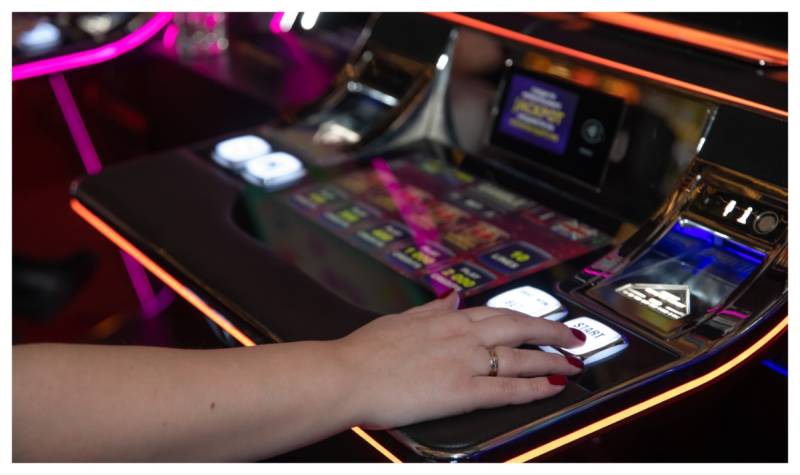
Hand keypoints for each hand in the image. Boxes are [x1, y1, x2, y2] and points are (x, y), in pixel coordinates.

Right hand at [333, 292, 585, 429]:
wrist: (347, 374)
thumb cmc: (365, 351)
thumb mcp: (400, 319)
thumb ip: (431, 309)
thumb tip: (452, 297)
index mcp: (446, 318)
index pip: (497, 314)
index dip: (526, 318)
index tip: (543, 321)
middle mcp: (461, 335)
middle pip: (519, 329)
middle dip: (552, 333)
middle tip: (575, 339)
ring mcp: (464, 362)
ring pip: (520, 357)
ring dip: (552, 360)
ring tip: (573, 365)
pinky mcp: (461, 391)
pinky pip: (507, 389)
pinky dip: (534, 388)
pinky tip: (552, 388)